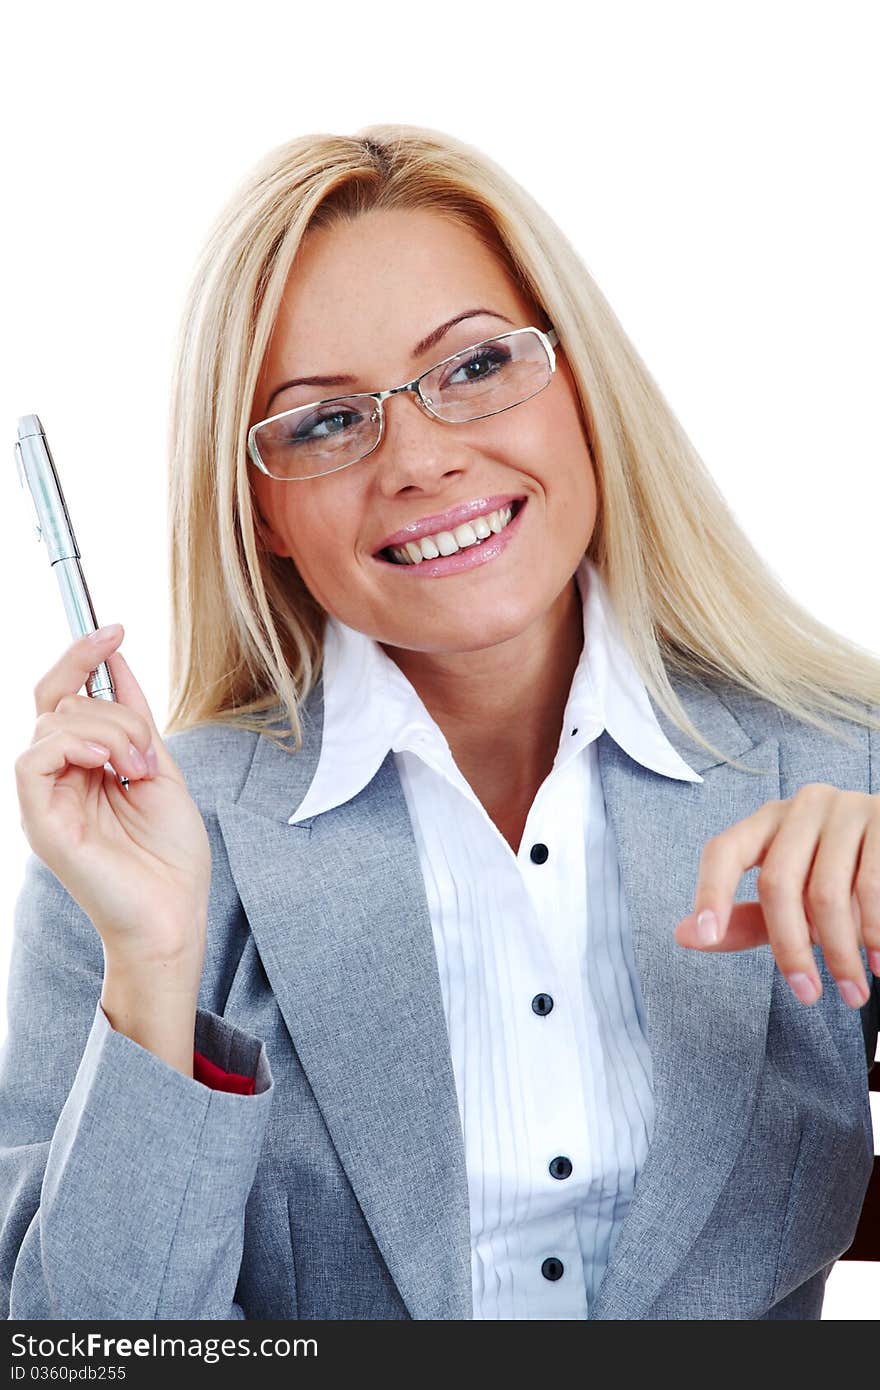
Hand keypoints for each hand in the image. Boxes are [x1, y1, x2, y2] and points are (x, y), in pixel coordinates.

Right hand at [15, 624, 210, 970]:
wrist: (175, 915)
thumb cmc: (169, 856)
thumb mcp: (161, 768)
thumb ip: (135, 718)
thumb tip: (117, 661)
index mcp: (80, 767)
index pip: (61, 696)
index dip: (80, 655)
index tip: (114, 627)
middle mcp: (55, 780)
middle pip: (56, 700)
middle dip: (113, 705)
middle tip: (149, 748)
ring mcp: (44, 800)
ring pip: (53, 723)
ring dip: (110, 730)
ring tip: (140, 768)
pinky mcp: (40, 821)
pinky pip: (33, 758)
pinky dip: (76, 745)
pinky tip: (110, 764)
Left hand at [674, 784, 879, 1006]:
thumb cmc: (841, 881)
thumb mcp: (790, 902)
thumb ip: (743, 919)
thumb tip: (683, 936)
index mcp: (767, 822)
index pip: (724, 850)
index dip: (711, 891)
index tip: (705, 936)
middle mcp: (801, 807)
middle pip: (777, 881)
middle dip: (791, 948)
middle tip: (808, 995)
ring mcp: (844, 808)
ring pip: (827, 892)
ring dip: (840, 952)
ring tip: (853, 992)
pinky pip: (871, 886)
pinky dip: (874, 933)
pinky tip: (878, 962)